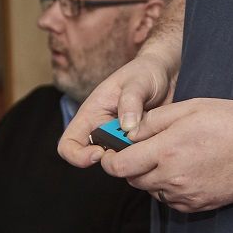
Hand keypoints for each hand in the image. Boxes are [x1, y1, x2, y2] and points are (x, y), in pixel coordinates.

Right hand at [59, 52, 177, 168]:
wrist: (164, 74)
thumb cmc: (144, 72)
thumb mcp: (137, 82)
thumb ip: (130, 101)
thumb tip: (128, 127)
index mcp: (91, 114)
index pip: (68, 144)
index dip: (78, 156)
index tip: (100, 153)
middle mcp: (102, 130)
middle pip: (98, 158)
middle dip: (116, 157)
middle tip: (136, 143)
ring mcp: (120, 139)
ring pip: (119, 160)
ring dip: (134, 154)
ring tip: (150, 136)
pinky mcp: (136, 144)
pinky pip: (137, 158)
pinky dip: (146, 153)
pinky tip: (158, 137)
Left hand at [98, 98, 232, 212]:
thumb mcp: (191, 108)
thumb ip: (154, 121)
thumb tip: (128, 131)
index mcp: (167, 151)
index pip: (119, 166)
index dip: (110, 158)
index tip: (112, 149)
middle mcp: (173, 178)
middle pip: (133, 180)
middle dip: (131, 165)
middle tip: (144, 147)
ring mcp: (186, 195)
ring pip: (152, 190)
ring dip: (151, 175)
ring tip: (173, 154)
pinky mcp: (199, 205)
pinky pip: (172, 199)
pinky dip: (170, 186)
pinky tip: (188, 168)